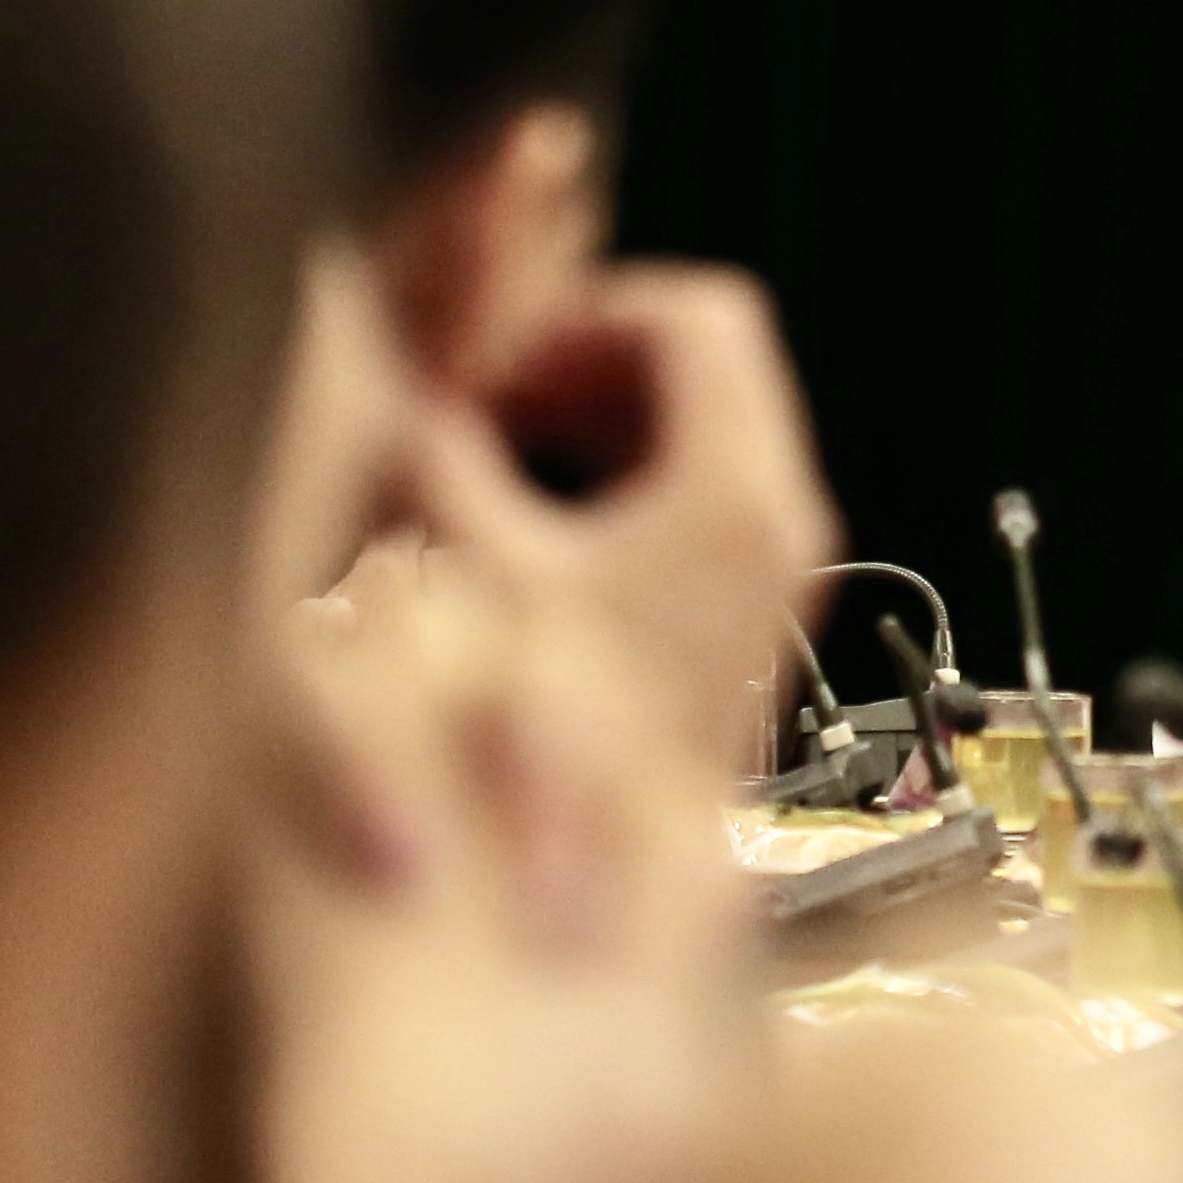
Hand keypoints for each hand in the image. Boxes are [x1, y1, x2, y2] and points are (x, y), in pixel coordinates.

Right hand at [412, 263, 839, 773]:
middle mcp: (782, 521)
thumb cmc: (555, 734)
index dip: (595, 310)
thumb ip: (431, 452)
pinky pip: (699, 495)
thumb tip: (400, 386)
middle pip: (711, 368)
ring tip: (502, 456)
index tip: (518, 351)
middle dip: (591, 365)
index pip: (703, 316)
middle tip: (499, 397)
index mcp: (740, 489)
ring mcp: (775, 567)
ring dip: (601, 424)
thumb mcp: (468, 562)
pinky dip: (622, 481)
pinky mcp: (747, 607)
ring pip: (705, 430)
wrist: (610, 871)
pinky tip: (534, 522)